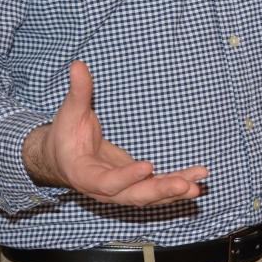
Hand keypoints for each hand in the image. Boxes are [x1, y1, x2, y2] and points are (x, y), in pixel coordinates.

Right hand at [22, 61, 207, 206]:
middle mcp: (104, 190)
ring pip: (149, 196)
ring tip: (198, 185)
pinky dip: (177, 186)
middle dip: (160, 190)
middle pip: (133, 196)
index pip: (107, 182)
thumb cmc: (66, 133)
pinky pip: (157, 189)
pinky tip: (197, 182)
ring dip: (174, 191)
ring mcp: (121, 190)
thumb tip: (78, 64)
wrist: (64, 157)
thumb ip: (78, 91)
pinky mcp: (135, 185)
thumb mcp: (70, 112)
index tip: (148, 166)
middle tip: (184, 184)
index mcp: (84, 174)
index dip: (126, 177)